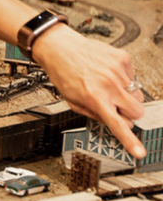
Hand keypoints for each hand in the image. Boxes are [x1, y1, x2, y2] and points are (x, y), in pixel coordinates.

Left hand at [32, 24, 145, 158]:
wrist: (61, 48)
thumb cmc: (64, 74)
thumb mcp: (73, 101)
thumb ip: (96, 115)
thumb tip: (119, 124)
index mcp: (94, 98)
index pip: (117, 125)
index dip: (130, 141)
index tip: (139, 152)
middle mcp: (109, 85)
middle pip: (137, 111)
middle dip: (130, 113)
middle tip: (117, 107)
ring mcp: (118, 71)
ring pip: (137, 95)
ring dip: (126, 95)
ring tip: (108, 86)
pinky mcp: (123, 59)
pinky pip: (134, 77)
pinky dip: (124, 79)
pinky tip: (108, 73)